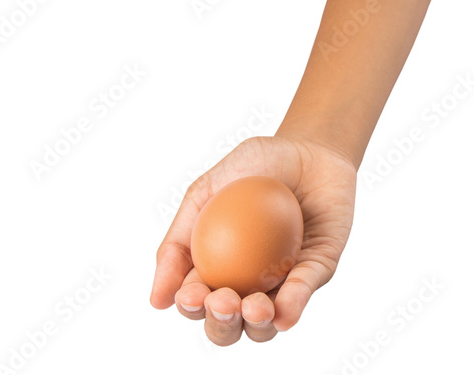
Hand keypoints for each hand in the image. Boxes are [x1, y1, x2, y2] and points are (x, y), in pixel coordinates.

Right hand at [150, 134, 356, 344]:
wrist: (304, 148)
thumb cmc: (252, 167)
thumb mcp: (203, 193)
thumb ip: (177, 243)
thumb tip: (157, 301)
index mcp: (215, 267)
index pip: (197, 300)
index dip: (191, 307)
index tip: (191, 294)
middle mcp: (247, 281)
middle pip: (229, 324)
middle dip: (222, 325)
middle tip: (223, 302)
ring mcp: (282, 279)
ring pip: (265, 324)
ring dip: (256, 325)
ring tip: (253, 306)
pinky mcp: (317, 269)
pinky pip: (304, 291)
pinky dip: (294, 305)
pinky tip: (283, 313)